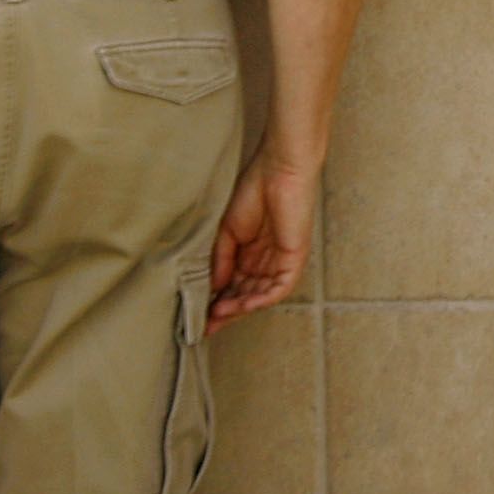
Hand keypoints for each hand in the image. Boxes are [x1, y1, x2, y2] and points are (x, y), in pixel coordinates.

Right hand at [209, 144, 317, 333]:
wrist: (279, 169)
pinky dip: (261, 299)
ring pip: (261, 295)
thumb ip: (221, 260)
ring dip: (240, 308)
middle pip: (246, 294)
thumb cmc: (254, 190)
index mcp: (250, 251)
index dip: (216, 300)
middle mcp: (266, 259)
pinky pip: (280, 288)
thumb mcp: (227, 231)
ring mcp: (281, 260)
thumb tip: (213, 288)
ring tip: (217, 315)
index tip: (197, 315)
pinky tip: (242, 305)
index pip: (234, 284)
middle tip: (205, 324)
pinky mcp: (295, 258)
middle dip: (226, 311)